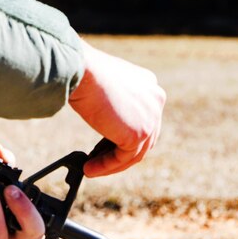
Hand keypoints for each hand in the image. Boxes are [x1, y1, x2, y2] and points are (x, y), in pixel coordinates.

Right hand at [69, 39, 165, 177]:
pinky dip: (106, 166)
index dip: (124, 133)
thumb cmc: (85, 71)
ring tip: (90, 168)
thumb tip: (107, 120)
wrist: (82, 70)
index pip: (142, 116)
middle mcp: (155, 99)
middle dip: (120, 151)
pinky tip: (89, 168)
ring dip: (111, 164)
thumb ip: (114, 101)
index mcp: (149, 84)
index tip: (105, 145)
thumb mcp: (106, 84)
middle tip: (99, 160)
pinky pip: (123, 158)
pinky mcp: (141, 132)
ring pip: (134, 152)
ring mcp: (151, 117)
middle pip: (143, 137)